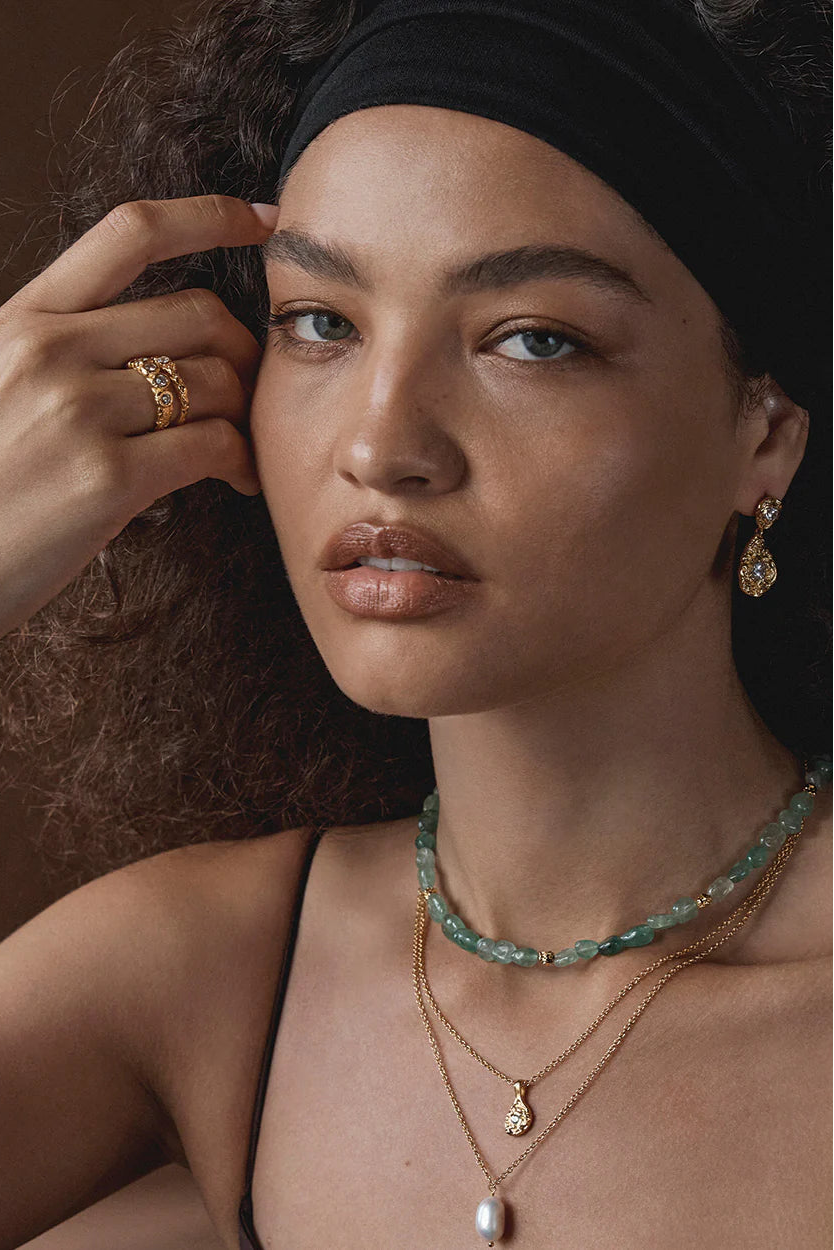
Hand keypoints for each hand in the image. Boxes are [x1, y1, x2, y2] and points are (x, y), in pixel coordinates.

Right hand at [0, 194, 278, 637]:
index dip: (210, 216)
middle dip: (245, 349)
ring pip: (216, 380)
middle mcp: (50, 349)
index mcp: (22, 319)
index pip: (130, 232)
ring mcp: (78, 411)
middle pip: (199, 313)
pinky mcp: (107, 477)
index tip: (263, 220)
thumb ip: (59, 352)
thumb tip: (146, 344)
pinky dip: (242, 461)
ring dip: (246, 413)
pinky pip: (215, 445)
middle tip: (248, 390)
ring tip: (237, 445)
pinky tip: (235, 479)